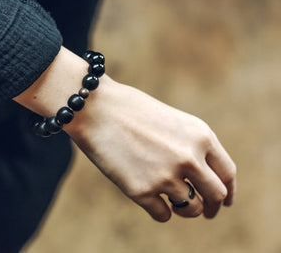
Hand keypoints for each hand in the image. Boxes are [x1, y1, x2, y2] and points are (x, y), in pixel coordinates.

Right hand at [65, 77, 235, 221]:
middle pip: (214, 195)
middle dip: (212, 208)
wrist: (95, 109)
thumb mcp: (173, 121)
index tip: (223, 201)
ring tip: (174, 202)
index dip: (227, 192)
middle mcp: (189, 158)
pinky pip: (163, 215)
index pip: (227, 173)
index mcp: (201, 136)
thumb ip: (192, 146)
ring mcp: (165, 176)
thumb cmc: (131, 111)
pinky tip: (152, 200)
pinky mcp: (141, 191)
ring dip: (184, 209)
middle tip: (205, 211)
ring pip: (189, 209)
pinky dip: (160, 211)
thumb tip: (202, 179)